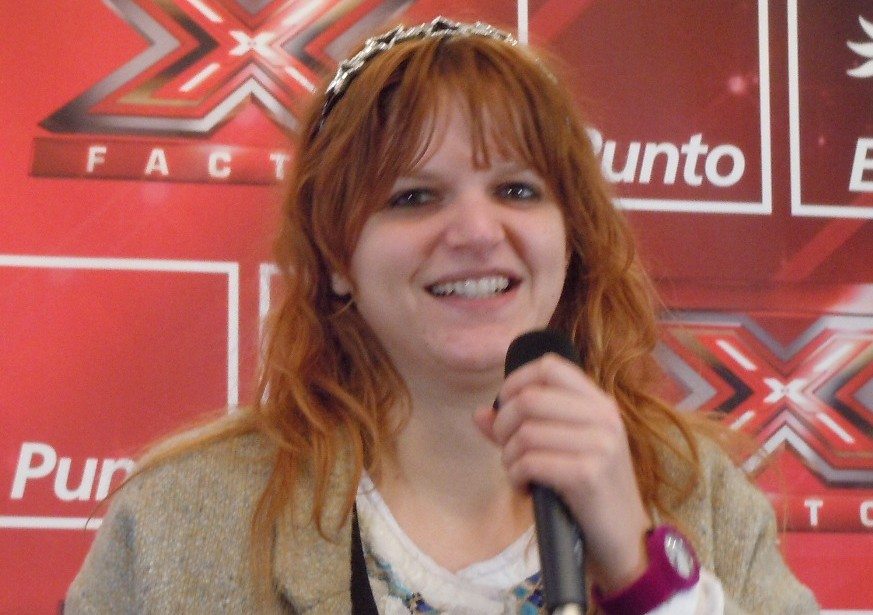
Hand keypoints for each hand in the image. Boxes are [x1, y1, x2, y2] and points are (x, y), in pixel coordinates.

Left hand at [474, 353, 651, 591]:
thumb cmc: (589, 490)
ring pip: (526, 432)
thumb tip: (480, 414)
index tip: (504, 406)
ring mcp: (599, 445)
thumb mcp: (564, 449)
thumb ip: (521, 428)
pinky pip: (530, 462)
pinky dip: (517, 475)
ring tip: (519, 471)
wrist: (625, 538)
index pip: (550, 367)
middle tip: (507, 449)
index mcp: (599, 403)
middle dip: (504, 424)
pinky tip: (525, 486)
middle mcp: (603, 417)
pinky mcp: (588, 474)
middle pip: (530, 398)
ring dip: (509, 456)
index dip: (516, 381)